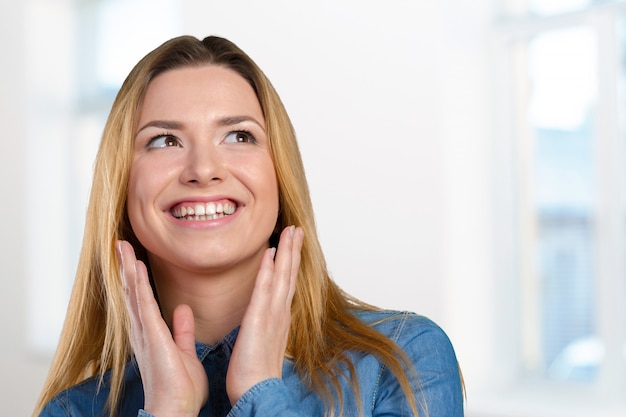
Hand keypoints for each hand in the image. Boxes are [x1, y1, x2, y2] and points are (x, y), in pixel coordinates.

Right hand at [117, 240, 208, 416]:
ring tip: (122, 247)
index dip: (136, 278)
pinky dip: (139, 284)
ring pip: (134, 293)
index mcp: (151, 335)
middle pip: (132, 292)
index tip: (133, 258)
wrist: (174, 410)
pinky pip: (144, 304)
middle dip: (127, 268)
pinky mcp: (152, 336)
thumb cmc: (180, 388)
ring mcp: (144, 333)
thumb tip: (182, 309)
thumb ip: (182, 331)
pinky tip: (136, 268)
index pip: (142, 300)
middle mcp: (143, 331)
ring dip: (128, 269)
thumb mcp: (185, 352)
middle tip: (121, 244)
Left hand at [226, 226, 303, 403]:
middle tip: (298, 229)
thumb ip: (265, 327)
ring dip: (287, 252)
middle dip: (294, 251)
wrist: (256, 391)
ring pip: (282, 276)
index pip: (287, 284)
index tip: (293, 245)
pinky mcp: (259, 319)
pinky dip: (269, 269)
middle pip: (290, 275)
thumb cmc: (255, 373)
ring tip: (292, 231)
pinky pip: (264, 288)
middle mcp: (280, 312)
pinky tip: (271, 252)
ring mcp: (272, 314)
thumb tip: (264, 317)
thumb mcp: (262, 343)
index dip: (291, 263)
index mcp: (279, 317)